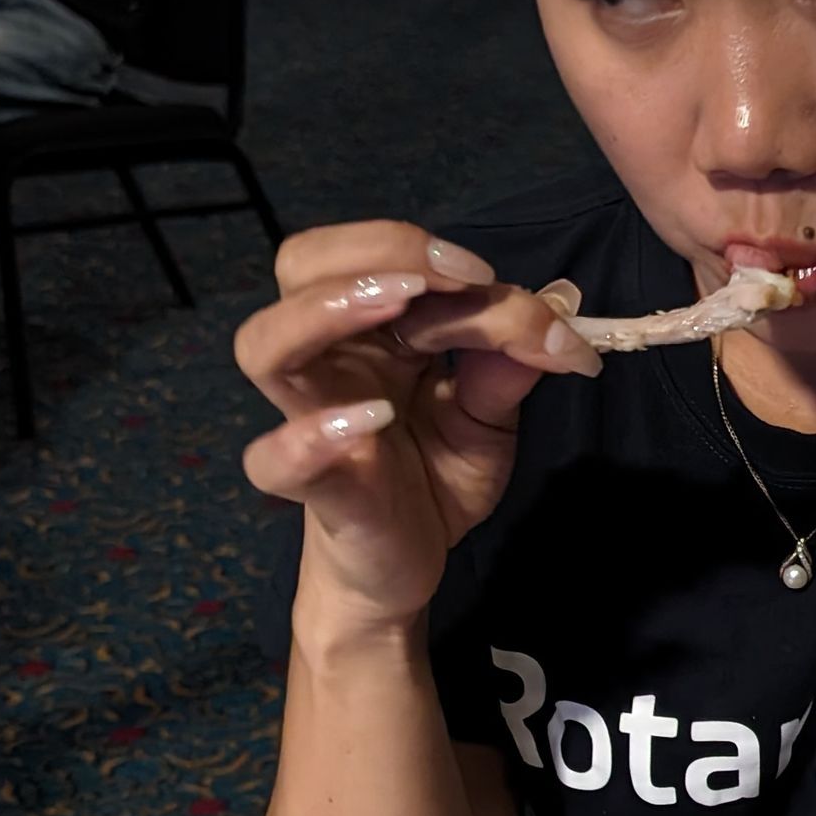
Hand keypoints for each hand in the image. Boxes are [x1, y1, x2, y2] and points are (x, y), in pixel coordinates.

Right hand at [234, 222, 599, 628]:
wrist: (409, 566)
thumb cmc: (434, 475)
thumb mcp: (490, 416)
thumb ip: (510, 367)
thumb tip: (553, 322)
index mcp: (370, 330)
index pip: (376, 256)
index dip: (424, 249)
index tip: (485, 275)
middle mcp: (329, 360)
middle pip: (297, 266)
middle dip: (369, 251)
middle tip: (437, 274)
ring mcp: (308, 420)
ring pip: (263, 344)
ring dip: (326, 309)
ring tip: (396, 302)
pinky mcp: (311, 489)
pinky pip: (273, 458)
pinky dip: (311, 435)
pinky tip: (373, 420)